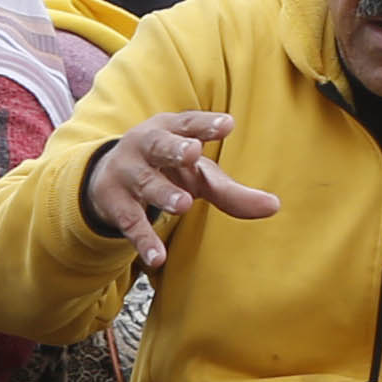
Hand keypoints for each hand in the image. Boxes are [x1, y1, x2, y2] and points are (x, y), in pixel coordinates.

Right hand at [84, 110, 281, 269]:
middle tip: (192, 152)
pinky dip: (144, 239)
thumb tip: (275, 207)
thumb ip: (231, 191)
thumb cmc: (166, 169)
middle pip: (160, 145)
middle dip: (175, 148)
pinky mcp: (116, 203)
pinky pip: (131, 222)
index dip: (206, 124)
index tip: (227, 124)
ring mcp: (127, 173)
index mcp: (170, 130)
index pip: (189, 124)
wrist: (107, 178)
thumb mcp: (197, 175)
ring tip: (183, 205)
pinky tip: (158, 257)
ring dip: (163, 193)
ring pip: (146, 183)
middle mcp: (145, 146)